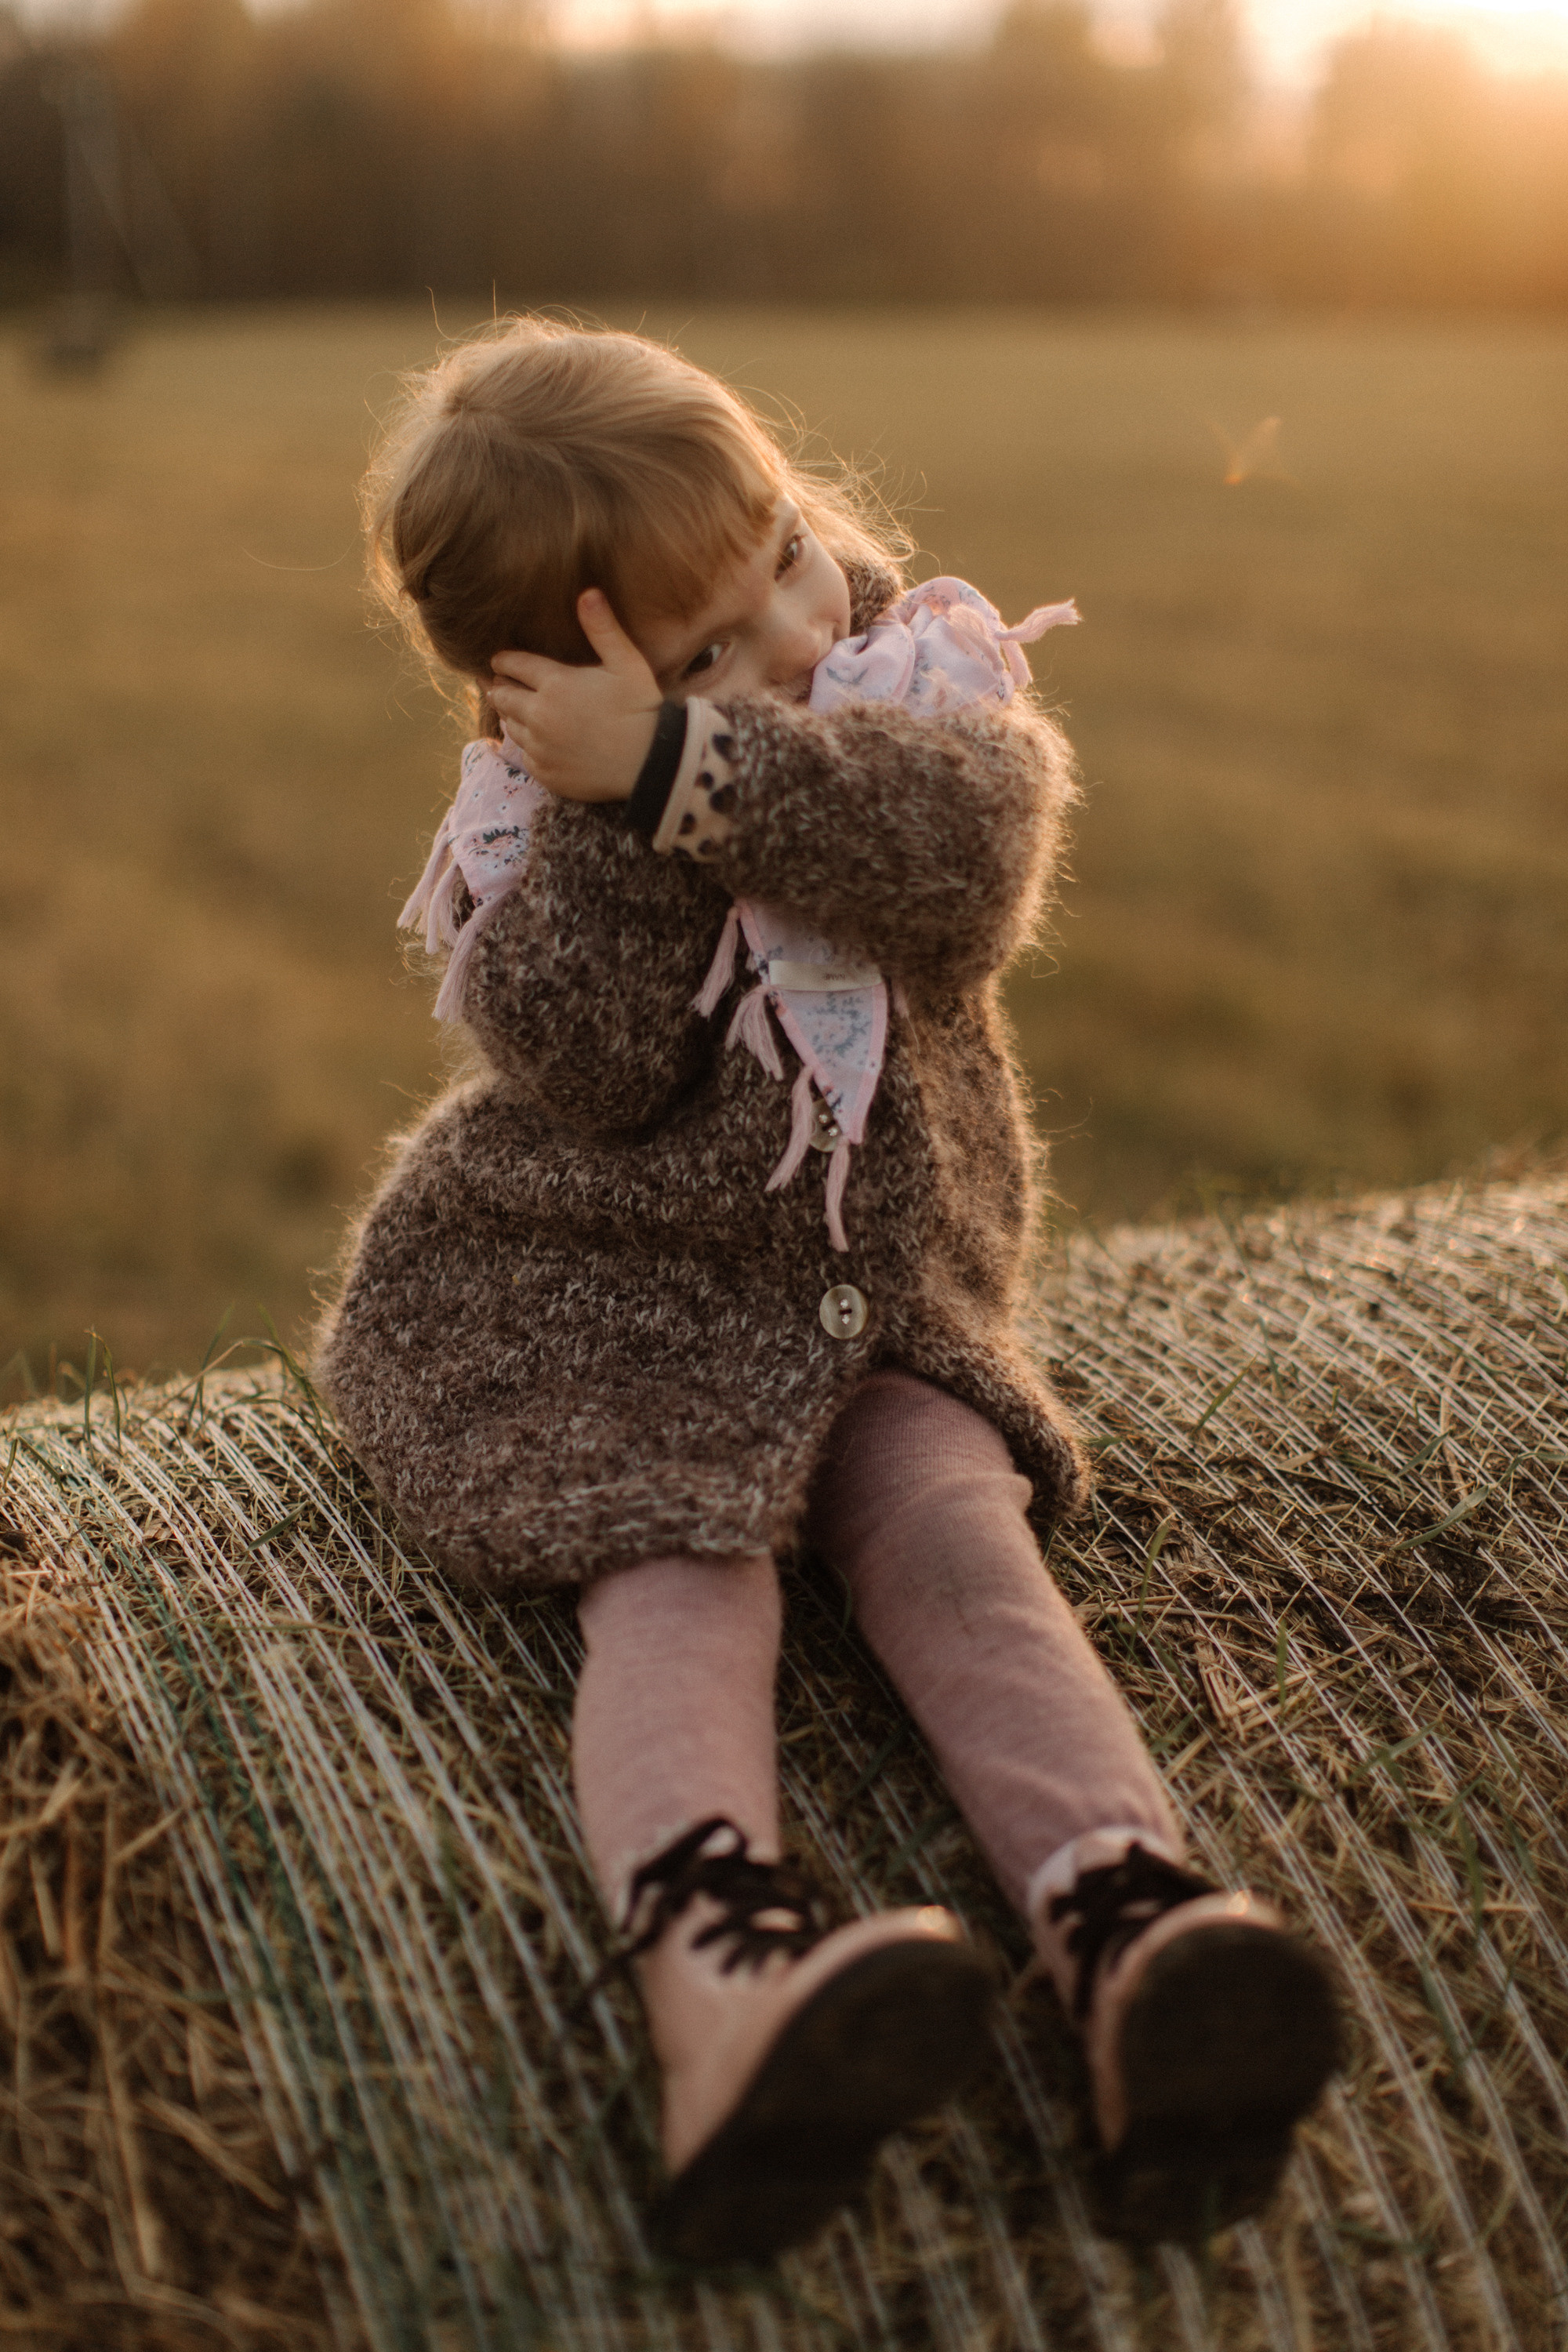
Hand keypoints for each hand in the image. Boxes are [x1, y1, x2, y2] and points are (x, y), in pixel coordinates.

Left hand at [489, 591, 660, 802]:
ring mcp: (540, 747)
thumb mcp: (627, 664)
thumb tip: (588, 593)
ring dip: (511, 715)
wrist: (651, 764)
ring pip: (509, 725)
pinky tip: (537, 739)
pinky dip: (528, 745)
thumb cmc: (642, 709)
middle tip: (498, 682)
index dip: (503, 660)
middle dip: (499, 686)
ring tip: (515, 708)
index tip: (499, 659)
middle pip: (502, 696)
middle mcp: (539, 715)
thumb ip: (603, 629)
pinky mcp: (546, 772)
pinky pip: (525, 754)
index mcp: (555, 684)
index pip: (513, 665)